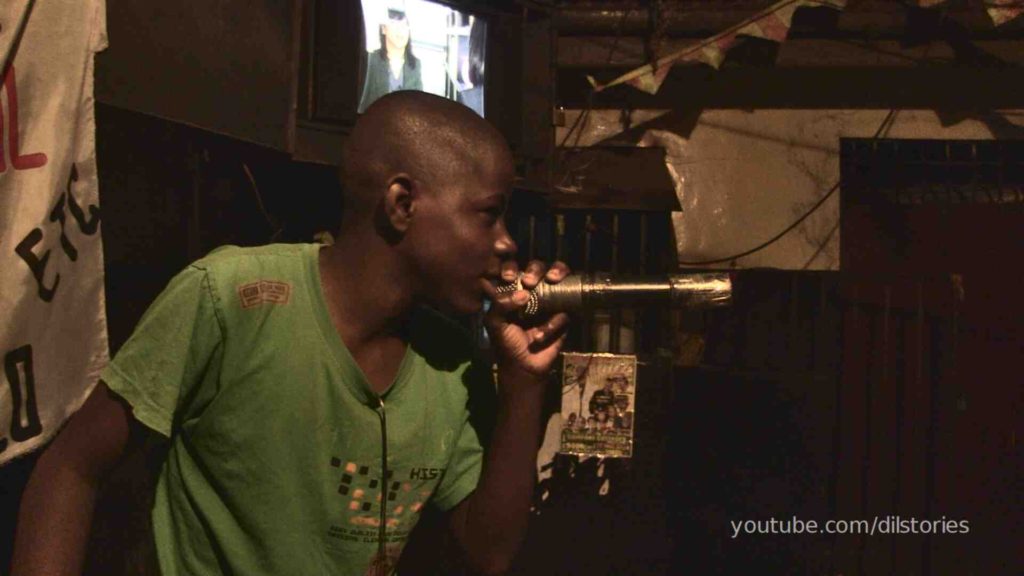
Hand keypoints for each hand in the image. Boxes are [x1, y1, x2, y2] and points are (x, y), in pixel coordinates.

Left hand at [480, 260, 571, 377]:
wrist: (524, 367)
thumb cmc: (506, 343)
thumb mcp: (495, 323)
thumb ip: (499, 304)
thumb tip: (524, 293)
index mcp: (512, 290)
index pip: (513, 268)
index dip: (511, 266)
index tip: (508, 277)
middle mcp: (533, 291)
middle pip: (538, 267)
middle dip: (536, 269)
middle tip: (530, 281)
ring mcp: (550, 301)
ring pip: (559, 276)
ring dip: (557, 271)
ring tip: (552, 280)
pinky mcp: (564, 315)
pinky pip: (564, 311)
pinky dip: (552, 324)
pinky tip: (539, 337)